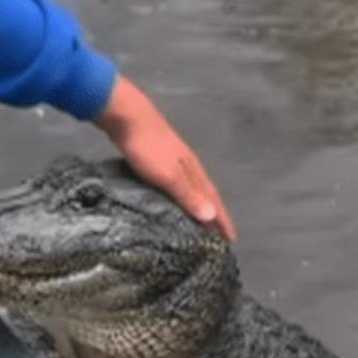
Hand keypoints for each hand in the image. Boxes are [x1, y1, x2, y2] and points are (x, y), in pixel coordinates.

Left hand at [93, 75, 235, 240]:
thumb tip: (212, 217)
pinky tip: (172, 199)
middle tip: (218, 237)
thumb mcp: (168, 175)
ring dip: (199, 205)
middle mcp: (189, 166)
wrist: (126, 116)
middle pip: (207, 194)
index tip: (230, 241)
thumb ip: (188, 196)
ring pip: (192, 188)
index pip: (213, 201)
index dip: (222, 220)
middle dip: (214, 215)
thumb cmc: (147, 147)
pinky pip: (177, 183)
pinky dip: (182, 195)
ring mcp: (174, 160)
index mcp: (194, 171)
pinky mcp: (159, 156)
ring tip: (198, 222)